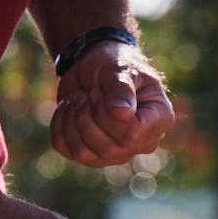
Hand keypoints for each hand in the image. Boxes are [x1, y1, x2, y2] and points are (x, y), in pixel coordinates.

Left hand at [51, 41, 174, 166]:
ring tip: (78, 97)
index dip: (107, 113)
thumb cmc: (115, 63)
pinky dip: (58, 123)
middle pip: (107, 149)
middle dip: (87, 114)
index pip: (131, 135)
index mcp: (158, 121)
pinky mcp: (90, 155)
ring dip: (71, 118)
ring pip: (83, 152)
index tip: (101, 91)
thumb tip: (122, 114)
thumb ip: (122, 88)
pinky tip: (67, 107)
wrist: (95, 65)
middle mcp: (141, 144)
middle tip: (89, 91)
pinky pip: (65, 148)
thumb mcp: (120, 68)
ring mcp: (116, 154)